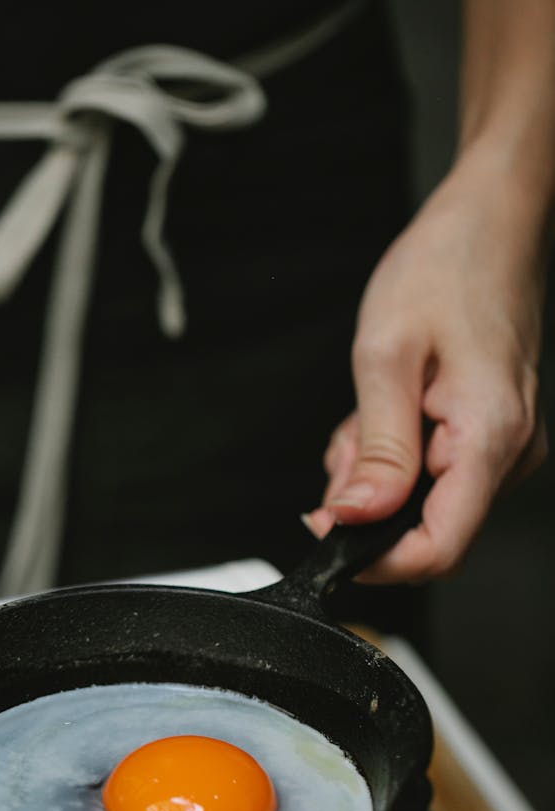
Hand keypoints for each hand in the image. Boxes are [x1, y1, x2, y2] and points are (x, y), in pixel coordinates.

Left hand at [303, 149, 548, 581]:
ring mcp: (506, 444)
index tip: (331, 537)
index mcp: (489, 437)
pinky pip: (437, 472)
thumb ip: (375, 449)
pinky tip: (390, 406)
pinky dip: (398, 453)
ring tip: (370, 408)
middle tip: (347, 440)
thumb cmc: (445, 267)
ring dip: (380, 471)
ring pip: (427, 501)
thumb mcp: (387, 356)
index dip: (378, 560)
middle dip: (370, 502)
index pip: (440, 549)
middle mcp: (509, 451)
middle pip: (428, 527)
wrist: (490, 221)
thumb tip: (355, 518)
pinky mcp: (494, 432)